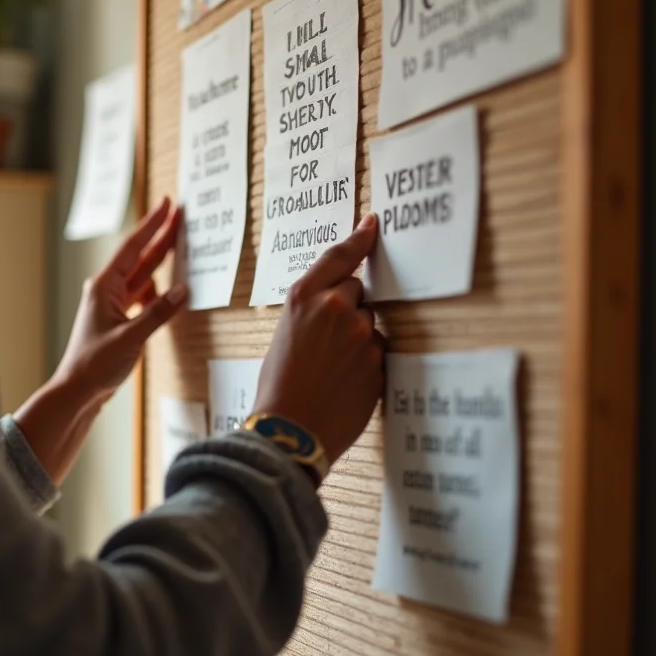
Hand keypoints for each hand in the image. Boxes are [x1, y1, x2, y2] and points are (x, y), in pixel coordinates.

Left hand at [53, 198, 186, 410]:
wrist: (77, 391)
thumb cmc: (94, 364)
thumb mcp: (130, 337)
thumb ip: (158, 312)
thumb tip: (182, 290)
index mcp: (104, 287)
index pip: (133, 248)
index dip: (152, 224)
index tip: (168, 205)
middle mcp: (108, 290)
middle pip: (140, 257)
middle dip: (160, 236)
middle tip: (179, 216)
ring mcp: (114, 304)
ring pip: (143, 275)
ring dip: (161, 262)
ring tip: (181, 246)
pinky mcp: (121, 318)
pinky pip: (144, 295)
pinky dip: (159, 289)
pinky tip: (172, 289)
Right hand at [253, 214, 385, 465]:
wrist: (289, 430)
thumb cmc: (278, 384)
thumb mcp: (284, 333)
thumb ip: (312, 309)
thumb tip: (341, 301)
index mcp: (304, 297)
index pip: (339, 257)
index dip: (359, 238)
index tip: (373, 224)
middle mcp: (335, 307)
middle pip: (358, 292)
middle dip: (349, 308)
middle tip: (328, 341)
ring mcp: (361, 334)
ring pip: (369, 324)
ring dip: (358, 338)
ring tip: (332, 369)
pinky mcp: (378, 361)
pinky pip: (376, 351)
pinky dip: (365, 362)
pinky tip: (344, 382)